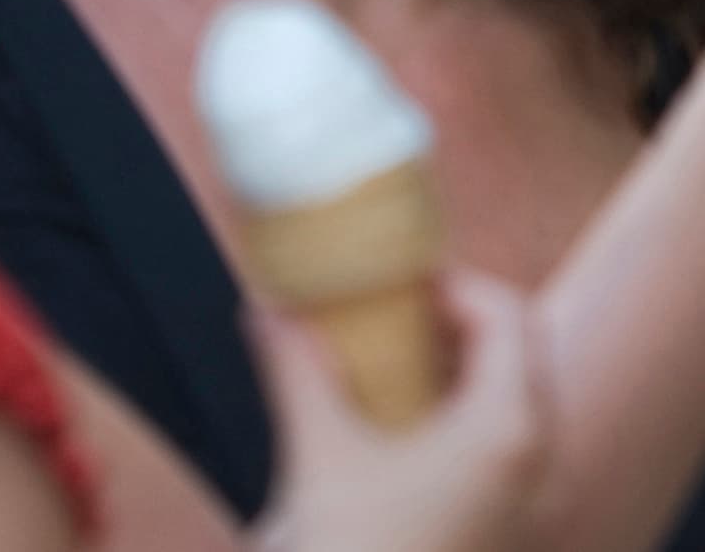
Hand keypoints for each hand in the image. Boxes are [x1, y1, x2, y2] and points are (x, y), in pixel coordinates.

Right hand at [254, 270, 548, 551]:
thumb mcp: (318, 450)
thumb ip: (296, 369)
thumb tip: (265, 311)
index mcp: (507, 429)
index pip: (507, 315)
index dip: (450, 280)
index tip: (393, 274)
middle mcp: (535, 463)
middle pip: (518, 355)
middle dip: (452, 321)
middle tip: (386, 307)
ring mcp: (525, 501)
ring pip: (510, 403)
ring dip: (451, 367)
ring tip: (380, 358)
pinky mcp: (503, 527)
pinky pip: (496, 447)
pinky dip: (452, 414)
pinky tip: (389, 421)